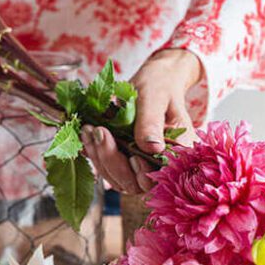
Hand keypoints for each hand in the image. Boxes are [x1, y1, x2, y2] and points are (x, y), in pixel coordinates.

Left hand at [82, 48, 202, 194]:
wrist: (153, 80)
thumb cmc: (160, 85)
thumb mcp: (156, 97)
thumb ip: (152, 122)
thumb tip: (152, 148)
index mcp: (178, 153)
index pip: (160, 178)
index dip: (142, 173)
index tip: (131, 154)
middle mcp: (159, 165)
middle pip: (134, 183)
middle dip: (112, 161)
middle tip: (99, 132)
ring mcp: (139, 164)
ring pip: (116, 178)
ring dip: (99, 156)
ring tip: (89, 129)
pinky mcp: (124, 159)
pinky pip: (106, 166)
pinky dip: (93, 152)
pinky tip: (87, 133)